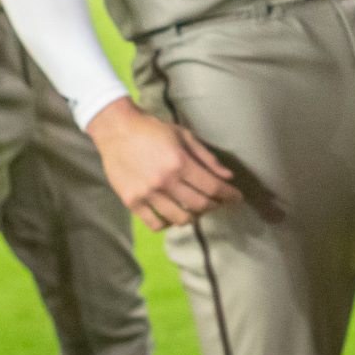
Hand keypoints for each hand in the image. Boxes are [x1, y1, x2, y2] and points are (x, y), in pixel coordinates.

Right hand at [86, 101, 240, 228]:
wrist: (117, 131)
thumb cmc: (153, 130)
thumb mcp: (184, 136)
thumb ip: (207, 158)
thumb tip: (228, 176)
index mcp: (180, 162)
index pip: (212, 187)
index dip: (229, 195)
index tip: (237, 198)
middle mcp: (165, 181)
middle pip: (199, 205)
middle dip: (215, 206)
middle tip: (219, 202)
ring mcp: (147, 194)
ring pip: (180, 219)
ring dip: (194, 216)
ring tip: (197, 209)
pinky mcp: (132, 202)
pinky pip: (156, 224)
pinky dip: (169, 223)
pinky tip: (173, 215)